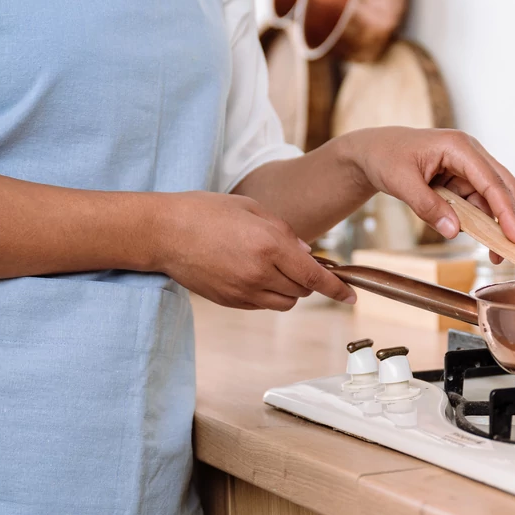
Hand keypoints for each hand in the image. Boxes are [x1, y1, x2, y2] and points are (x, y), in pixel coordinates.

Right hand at [155, 192, 355, 310]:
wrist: (164, 232)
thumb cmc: (205, 212)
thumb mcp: (252, 209)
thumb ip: (285, 232)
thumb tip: (306, 255)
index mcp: (270, 245)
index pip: (315, 276)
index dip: (337, 288)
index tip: (350, 296)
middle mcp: (260, 273)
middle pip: (302, 291)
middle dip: (308, 280)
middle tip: (297, 262)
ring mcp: (243, 291)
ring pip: (284, 303)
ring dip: (289, 290)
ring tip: (274, 268)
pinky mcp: (229, 301)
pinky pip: (262, 305)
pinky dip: (268, 294)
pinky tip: (254, 273)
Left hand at [341, 127, 514, 261]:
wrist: (374, 151)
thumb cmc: (385, 157)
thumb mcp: (401, 182)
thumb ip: (427, 207)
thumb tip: (454, 232)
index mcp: (458, 147)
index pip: (491, 181)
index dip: (506, 211)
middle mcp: (471, 154)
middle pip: (505, 187)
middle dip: (511, 219)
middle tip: (512, 250)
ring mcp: (469, 168)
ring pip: (494, 199)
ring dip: (495, 226)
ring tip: (494, 254)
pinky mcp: (463, 181)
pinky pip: (478, 204)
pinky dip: (480, 223)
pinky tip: (476, 237)